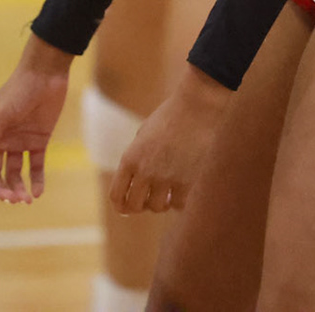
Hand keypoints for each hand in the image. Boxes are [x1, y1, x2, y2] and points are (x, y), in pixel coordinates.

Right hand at [0, 35, 71, 203]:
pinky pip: (35, 166)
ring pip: (14, 174)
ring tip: (26, 199)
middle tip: (13, 199)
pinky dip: (36, 181)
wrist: (46, 74)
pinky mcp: (38, 141)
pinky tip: (37, 192)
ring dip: (18, 188)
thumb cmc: (18, 90)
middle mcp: (0, 141)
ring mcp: (19, 142)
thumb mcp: (0, 115)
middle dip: (1, 189)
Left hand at [110, 67, 232, 214]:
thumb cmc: (171, 116)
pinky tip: (183, 190)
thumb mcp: (144, 134)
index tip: (126, 208)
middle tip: (148, 199)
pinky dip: (180, 201)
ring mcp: (166, 178)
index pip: (117, 195)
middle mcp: (145, 171)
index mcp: (130, 158)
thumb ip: (137, 157)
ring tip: (167, 192)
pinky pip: (179, 204)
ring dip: (162, 202)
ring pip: (158, 207)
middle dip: (141, 205)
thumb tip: (135, 184)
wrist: (197, 106)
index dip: (120, 206)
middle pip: (135, 206)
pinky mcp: (187, 181)